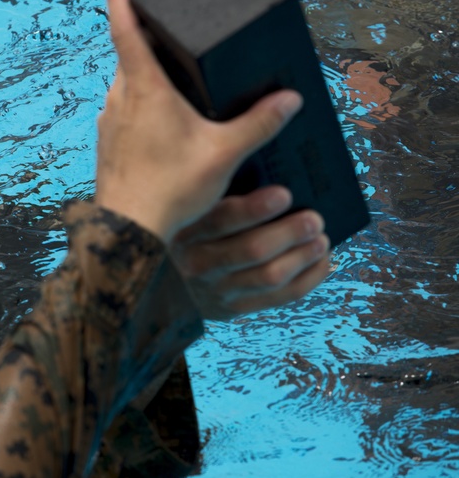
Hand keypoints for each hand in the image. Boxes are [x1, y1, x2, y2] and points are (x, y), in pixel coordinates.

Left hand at [95, 0, 303, 241]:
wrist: (129, 231)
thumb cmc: (172, 189)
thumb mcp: (225, 154)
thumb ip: (259, 123)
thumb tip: (289, 100)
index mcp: (144, 88)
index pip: (125, 28)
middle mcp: (120, 97)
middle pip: (129, 54)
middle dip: (148, 39)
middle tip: (172, 33)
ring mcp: (109, 120)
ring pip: (126, 84)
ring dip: (146, 76)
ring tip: (178, 84)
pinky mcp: (108, 141)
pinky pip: (124, 110)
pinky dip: (141, 105)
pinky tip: (164, 124)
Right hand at [170, 186, 330, 319]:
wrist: (156, 278)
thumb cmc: (185, 228)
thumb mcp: (185, 209)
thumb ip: (215, 193)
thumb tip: (267, 168)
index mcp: (183, 231)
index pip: (220, 220)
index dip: (255, 208)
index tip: (284, 194)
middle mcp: (196, 264)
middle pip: (253, 250)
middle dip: (291, 233)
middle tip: (314, 218)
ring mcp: (215, 290)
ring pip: (270, 276)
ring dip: (303, 256)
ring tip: (321, 239)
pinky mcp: (231, 309)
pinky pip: (279, 298)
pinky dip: (308, 278)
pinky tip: (320, 261)